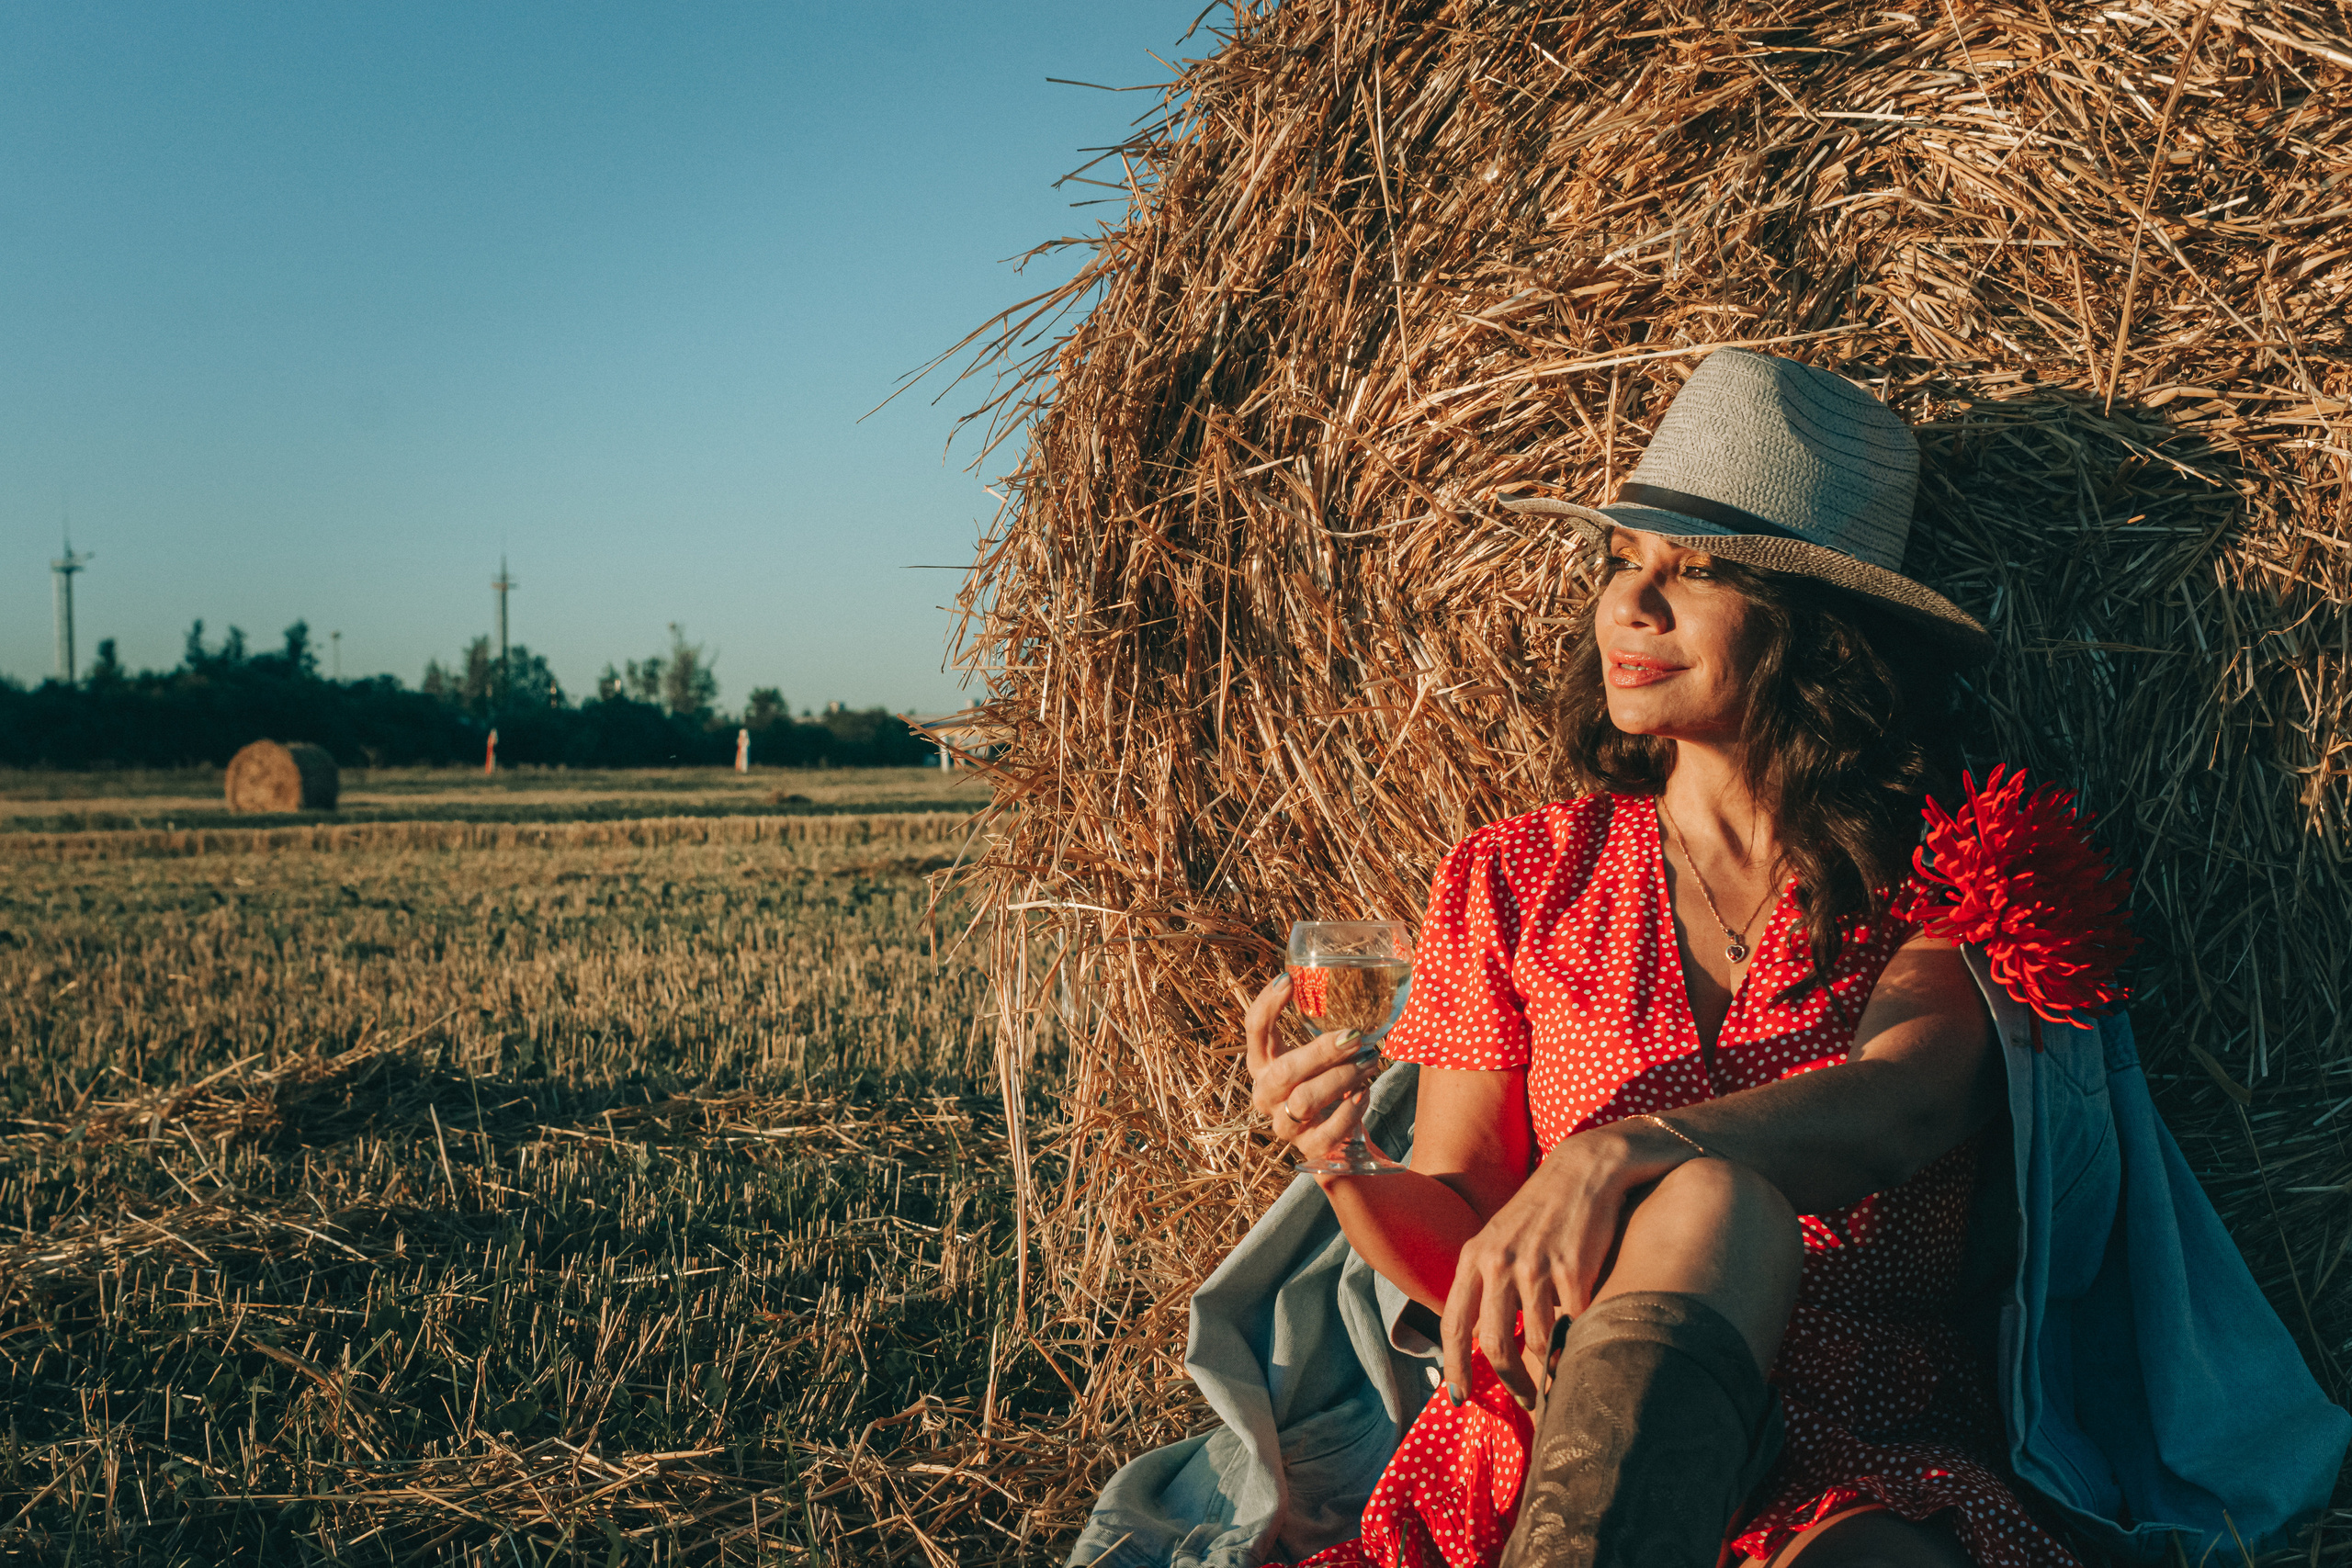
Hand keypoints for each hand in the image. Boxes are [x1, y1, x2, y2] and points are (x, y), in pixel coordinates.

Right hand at [1244, 973, 1382, 1164]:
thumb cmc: (1326, 1081)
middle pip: (1283, 1071)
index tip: (1289, 980)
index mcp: (1263, 1064)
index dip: (1266, 1005)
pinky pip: (1327, 1133)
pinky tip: (1365, 1094)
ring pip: (1305, 1100)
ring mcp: (1284, 1124)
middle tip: (1355, 1036)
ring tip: (1371, 1061)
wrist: (1338, 1135)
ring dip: (1342, 1078)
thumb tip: (1347, 980)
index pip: (1254, 1030)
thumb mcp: (1316, 1054)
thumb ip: (1321, 1028)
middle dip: (1321, 1051)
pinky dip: (1349, 1112)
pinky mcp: (1308, 1148)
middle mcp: (1266, 1094)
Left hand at [1439, 1120, 1694, 1407]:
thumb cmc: (1540, 1212)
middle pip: (1495, 1345)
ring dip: (1547, 1365)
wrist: (1584, 1171)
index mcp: (1473, 1257)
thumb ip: (1484, 1283)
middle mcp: (1498, 1261)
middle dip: (1511, 1382)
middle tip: (1527, 1399)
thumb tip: (1476, 1341)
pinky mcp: (1573, 1268)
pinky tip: (1583, 1330)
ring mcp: (1536, 1265)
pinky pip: (1573, 1321)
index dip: (1454, 1367)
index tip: (1459, 1399)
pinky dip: (1577, 1334)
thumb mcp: (1498, 1240)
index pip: (1454, 1325)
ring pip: (1536, 1340)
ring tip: (1557, 1370)